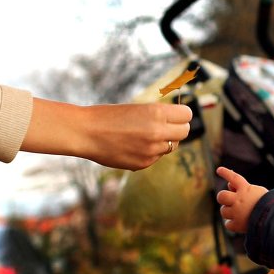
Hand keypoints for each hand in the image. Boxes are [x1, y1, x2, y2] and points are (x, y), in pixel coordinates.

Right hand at [23, 99, 192, 170]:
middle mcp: (158, 132)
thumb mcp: (137, 109)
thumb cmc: (109, 116)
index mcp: (156, 113)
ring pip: (171, 146)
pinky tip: (134, 146)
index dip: (182, 114)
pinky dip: (151, 152)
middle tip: (167, 126)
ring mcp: (152, 151)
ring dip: (164, 141)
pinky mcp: (144, 164)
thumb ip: (158, 116)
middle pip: (184, 132)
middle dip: (178, 128)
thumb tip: (177, 121)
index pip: (186, 115)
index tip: (177, 114)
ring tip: (145, 135)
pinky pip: (157, 157)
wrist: (86, 133)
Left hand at [216, 166, 267, 233]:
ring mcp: (237, 212)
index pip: (233, 177)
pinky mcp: (237, 225)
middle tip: (227, 201)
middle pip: (221, 196)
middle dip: (223, 198)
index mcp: (245, 189)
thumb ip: (244, 188)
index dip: (225, 173)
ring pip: (223, 211)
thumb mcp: (259, 191)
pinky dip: (232, 224)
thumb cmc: (270, 204)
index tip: (219, 170)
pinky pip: (228, 224)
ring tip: (238, 214)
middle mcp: (238, 199)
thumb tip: (230, 185)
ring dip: (228, 212)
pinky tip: (238, 223)